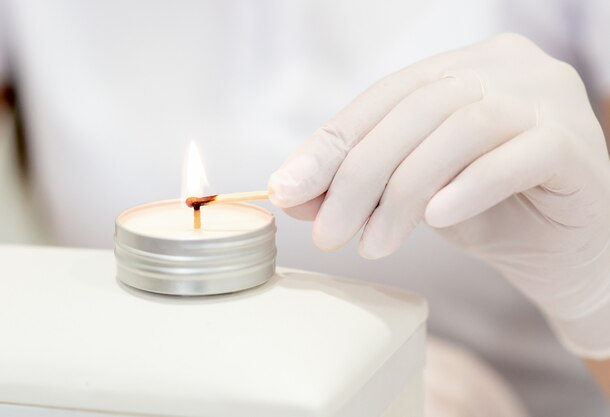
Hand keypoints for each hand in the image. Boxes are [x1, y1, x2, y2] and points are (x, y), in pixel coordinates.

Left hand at [268, 33, 609, 358]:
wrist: (566, 257)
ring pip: (456, 131)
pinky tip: (436, 221)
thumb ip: (361, 184)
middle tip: (328, 233)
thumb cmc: (492, 216)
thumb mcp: (414, 196)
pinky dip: (466, 188)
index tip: (288, 189)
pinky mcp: (574, 143)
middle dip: (359, 176)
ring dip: (403, 194)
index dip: (331, 144)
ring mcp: (546, 98)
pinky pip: (511, 157)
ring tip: (375, 244)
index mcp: (462, 68)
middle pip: (414, 110)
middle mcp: (504, 69)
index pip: (382, 98)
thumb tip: (291, 191)